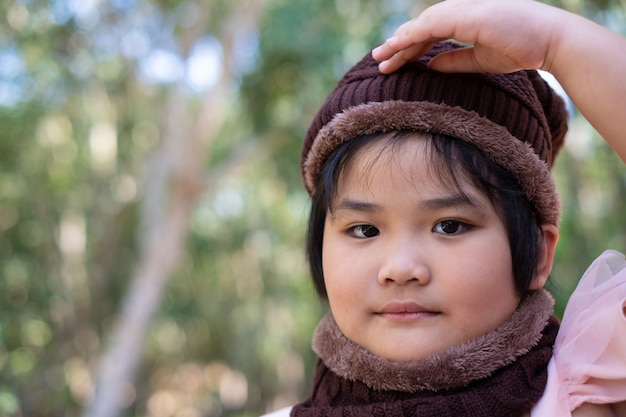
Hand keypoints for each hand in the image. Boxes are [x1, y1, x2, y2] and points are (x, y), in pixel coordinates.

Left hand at [372, 0, 562, 73]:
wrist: (547, 40)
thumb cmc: (520, 48)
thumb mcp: (479, 59)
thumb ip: (454, 61)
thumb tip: (431, 66)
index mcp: (462, 21)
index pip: (427, 35)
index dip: (408, 49)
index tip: (392, 63)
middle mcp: (457, 12)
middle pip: (419, 30)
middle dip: (397, 46)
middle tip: (378, 60)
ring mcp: (459, 11)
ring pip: (419, 27)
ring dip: (398, 42)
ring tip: (381, 57)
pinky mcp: (462, 16)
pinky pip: (428, 27)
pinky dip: (410, 37)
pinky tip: (396, 47)